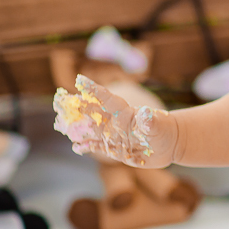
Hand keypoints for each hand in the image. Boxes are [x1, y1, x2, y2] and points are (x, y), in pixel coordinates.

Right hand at [53, 75, 177, 167]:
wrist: (169, 144)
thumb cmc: (165, 130)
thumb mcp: (160, 126)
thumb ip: (151, 121)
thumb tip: (146, 114)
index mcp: (125, 112)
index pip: (107, 98)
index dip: (94, 90)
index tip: (79, 79)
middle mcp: (116, 122)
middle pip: (93, 112)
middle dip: (76, 106)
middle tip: (59, 100)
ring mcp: (113, 136)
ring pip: (91, 130)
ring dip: (77, 127)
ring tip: (61, 125)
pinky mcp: (114, 149)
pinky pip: (97, 147)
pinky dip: (87, 146)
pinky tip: (77, 146)